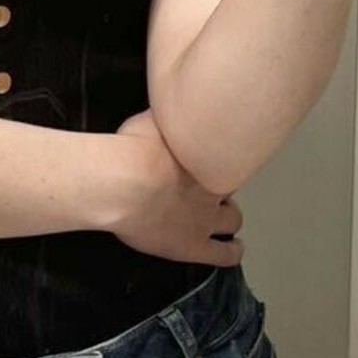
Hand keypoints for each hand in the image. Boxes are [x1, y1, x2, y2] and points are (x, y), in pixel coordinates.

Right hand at [108, 108, 244, 265]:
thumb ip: (169, 115)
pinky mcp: (193, 246)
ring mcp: (205, 218)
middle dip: (223, 185)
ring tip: (228, 218)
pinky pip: (223, 254)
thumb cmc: (133, 146)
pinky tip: (234, 250)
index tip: (210, 155)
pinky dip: (231, 252)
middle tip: (211, 184)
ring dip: (230, 217)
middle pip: (230, 186)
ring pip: (233, 220)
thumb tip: (174, 103)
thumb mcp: (153, 117)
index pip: (226, 155)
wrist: (123, 182)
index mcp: (205, 155)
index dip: (218, 157)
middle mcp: (212, 186)